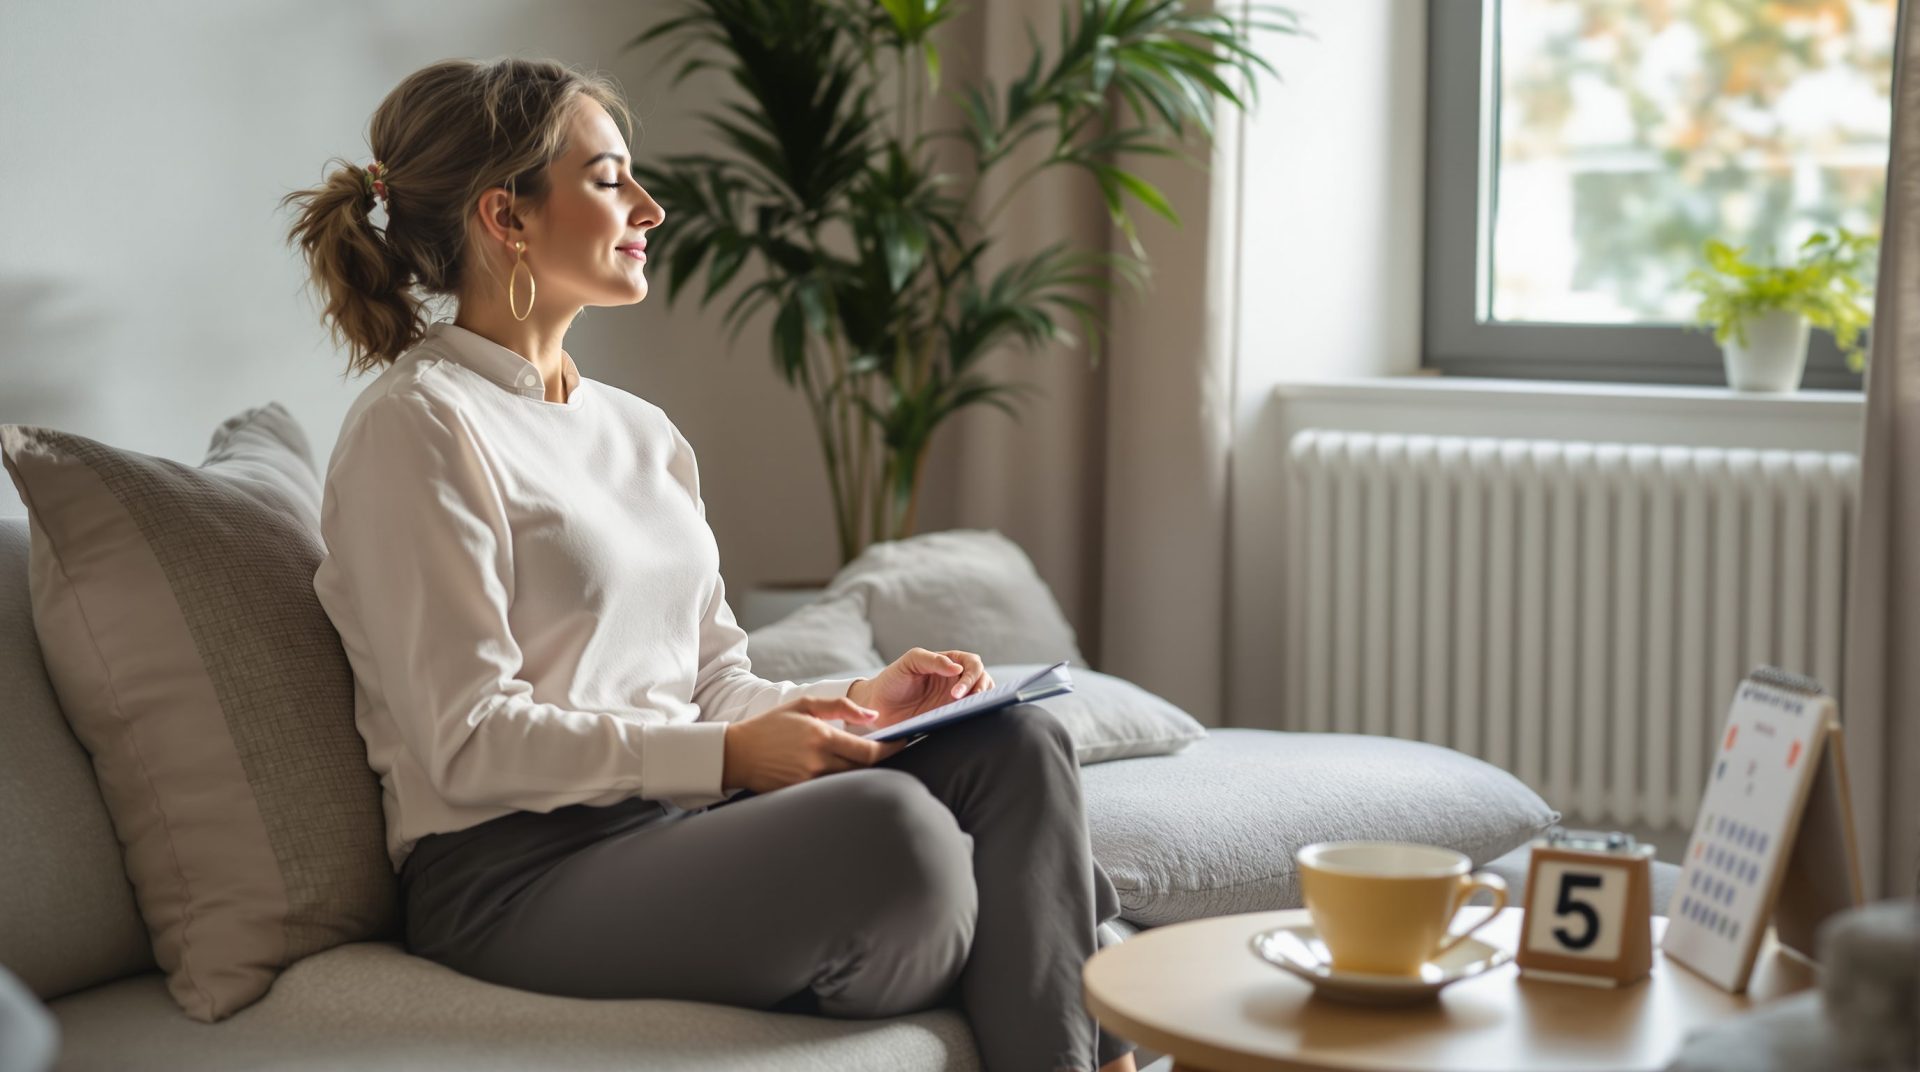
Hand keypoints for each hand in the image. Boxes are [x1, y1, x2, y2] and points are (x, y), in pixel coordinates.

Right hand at [720, 696, 907, 793]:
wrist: (736, 753)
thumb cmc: (771, 725)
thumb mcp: (804, 705)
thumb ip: (841, 707)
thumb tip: (873, 715)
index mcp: (822, 737)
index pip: (870, 751)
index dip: (892, 749)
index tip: (904, 743)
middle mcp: (819, 762)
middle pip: (865, 769)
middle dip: (883, 761)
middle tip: (892, 752)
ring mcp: (810, 782)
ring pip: (851, 782)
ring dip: (864, 773)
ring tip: (872, 762)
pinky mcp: (802, 795)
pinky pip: (833, 791)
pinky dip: (844, 783)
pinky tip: (847, 775)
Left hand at [847, 648, 993, 729]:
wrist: (878, 706)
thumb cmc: (892, 679)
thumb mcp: (909, 662)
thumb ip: (932, 660)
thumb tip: (958, 668)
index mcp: (948, 662)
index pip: (972, 663)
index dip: (971, 676)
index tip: (957, 692)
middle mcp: (955, 680)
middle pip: (983, 679)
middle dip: (981, 689)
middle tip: (971, 702)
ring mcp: (954, 699)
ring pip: (981, 697)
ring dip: (982, 702)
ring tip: (971, 711)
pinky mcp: (950, 715)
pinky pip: (968, 715)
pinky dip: (973, 716)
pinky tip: (965, 719)